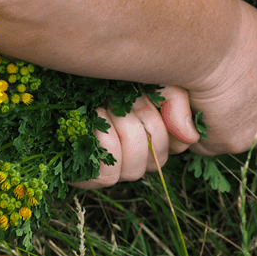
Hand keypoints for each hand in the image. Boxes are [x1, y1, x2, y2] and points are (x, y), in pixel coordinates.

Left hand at [70, 86, 198, 189]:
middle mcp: (142, 159)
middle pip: (158, 155)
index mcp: (160, 138)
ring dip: (121, 131)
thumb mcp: (153, 78)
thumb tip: (190, 137)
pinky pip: (107, 177)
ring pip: (134, 170)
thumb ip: (177, 102)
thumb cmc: (112, 77)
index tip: (144, 93)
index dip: (165, 118)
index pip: (180, 144)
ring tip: (104, 107)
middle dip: (140, 118)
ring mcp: (116, 170)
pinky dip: (103, 146)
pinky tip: (93, 122)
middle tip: (122, 96)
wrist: (66, 77)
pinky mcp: (89, 178)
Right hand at [185, 0, 256, 155]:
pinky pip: (205, 143)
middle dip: (244, 130)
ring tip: (199, 95)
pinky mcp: (229, 142)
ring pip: (233, 141)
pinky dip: (194, 127)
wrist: (211, 40)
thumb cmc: (234, 29)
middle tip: (222, 111)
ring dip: (216, 126)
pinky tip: (188, 102)